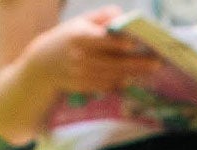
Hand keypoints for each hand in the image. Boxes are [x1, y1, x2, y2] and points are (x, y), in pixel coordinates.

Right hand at [24, 8, 165, 96]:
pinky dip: (117, 84)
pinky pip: (102, 86)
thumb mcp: (80, 22)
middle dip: (135, 63)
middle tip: (156, 63)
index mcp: (79, 37)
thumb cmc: (65, 38)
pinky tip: (130, 80)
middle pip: (112, 61)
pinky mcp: (80, 86)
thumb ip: (102, 16)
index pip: (103, 40)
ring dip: (131, 74)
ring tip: (148, 71)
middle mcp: (79, 57)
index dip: (119, 42)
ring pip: (110, 75)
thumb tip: (123, 18)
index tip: (135, 43)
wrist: (40, 66)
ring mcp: (79, 75)